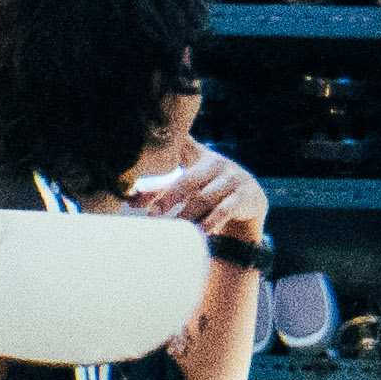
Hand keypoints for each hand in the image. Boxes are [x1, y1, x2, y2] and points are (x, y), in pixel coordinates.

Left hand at [130, 141, 265, 264]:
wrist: (250, 204)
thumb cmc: (210, 193)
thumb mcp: (189, 187)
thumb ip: (162, 190)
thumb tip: (131, 200)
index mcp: (199, 155)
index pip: (179, 148)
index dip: (162, 155)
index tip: (147, 176)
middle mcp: (216, 163)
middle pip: (188, 180)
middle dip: (168, 197)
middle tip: (152, 213)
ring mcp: (233, 179)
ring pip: (204, 198)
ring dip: (187, 214)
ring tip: (174, 225)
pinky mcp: (246, 197)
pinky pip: (225, 210)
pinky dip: (211, 222)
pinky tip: (201, 231)